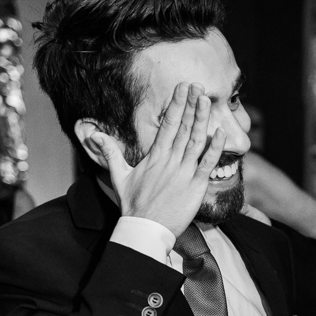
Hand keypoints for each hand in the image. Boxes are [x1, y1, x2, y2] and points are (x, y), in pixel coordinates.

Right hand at [91, 82, 224, 236]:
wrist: (146, 229)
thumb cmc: (133, 205)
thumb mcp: (118, 176)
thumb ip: (110, 152)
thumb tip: (94, 135)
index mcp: (155, 156)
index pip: (167, 124)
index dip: (176, 104)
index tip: (182, 88)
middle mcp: (170, 161)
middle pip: (183, 127)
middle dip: (191, 105)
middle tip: (198, 86)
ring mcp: (184, 173)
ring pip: (196, 141)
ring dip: (203, 119)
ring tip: (207, 100)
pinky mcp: (196, 186)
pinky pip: (208, 163)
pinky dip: (216, 148)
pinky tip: (221, 132)